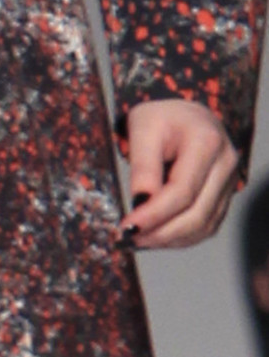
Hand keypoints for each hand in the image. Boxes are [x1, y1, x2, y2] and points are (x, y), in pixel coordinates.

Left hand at [121, 100, 238, 251]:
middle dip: (160, 233)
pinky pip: (205, 226)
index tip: (127, 227)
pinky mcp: (224, 196)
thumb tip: (139, 205)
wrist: (184, 116)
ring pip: (203, 225)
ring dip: (169, 239)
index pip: (182, 191)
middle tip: (128, 238)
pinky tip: (155, 235)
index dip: (154, 215)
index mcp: (207, 142)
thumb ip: (142, 167)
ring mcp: (230, 183)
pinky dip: (180, 237)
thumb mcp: (142, 130)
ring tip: (138, 239)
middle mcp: (226, 164)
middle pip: (196, 214)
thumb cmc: (160, 119)